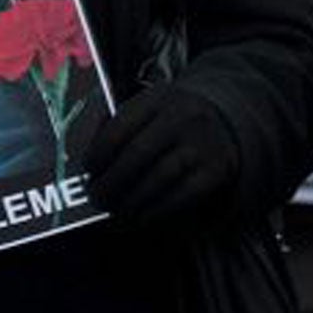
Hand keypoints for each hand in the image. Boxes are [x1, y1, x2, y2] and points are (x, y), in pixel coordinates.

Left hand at [85, 82, 240, 227]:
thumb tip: (87, 165)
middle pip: (137, 154)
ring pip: (158, 178)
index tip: (89, 171)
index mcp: (159, 97)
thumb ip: (118, 126)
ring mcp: (202, 143)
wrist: (225, 124)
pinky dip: (154, 211)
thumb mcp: (148, 109)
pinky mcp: (215, 170)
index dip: (98, 154)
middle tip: (97, 198)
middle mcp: (184, 116)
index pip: (120, 126)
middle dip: (110, 183)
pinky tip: (140, 215)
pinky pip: (179, 196)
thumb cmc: (170, 123)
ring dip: (130, 201)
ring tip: (116, 210)